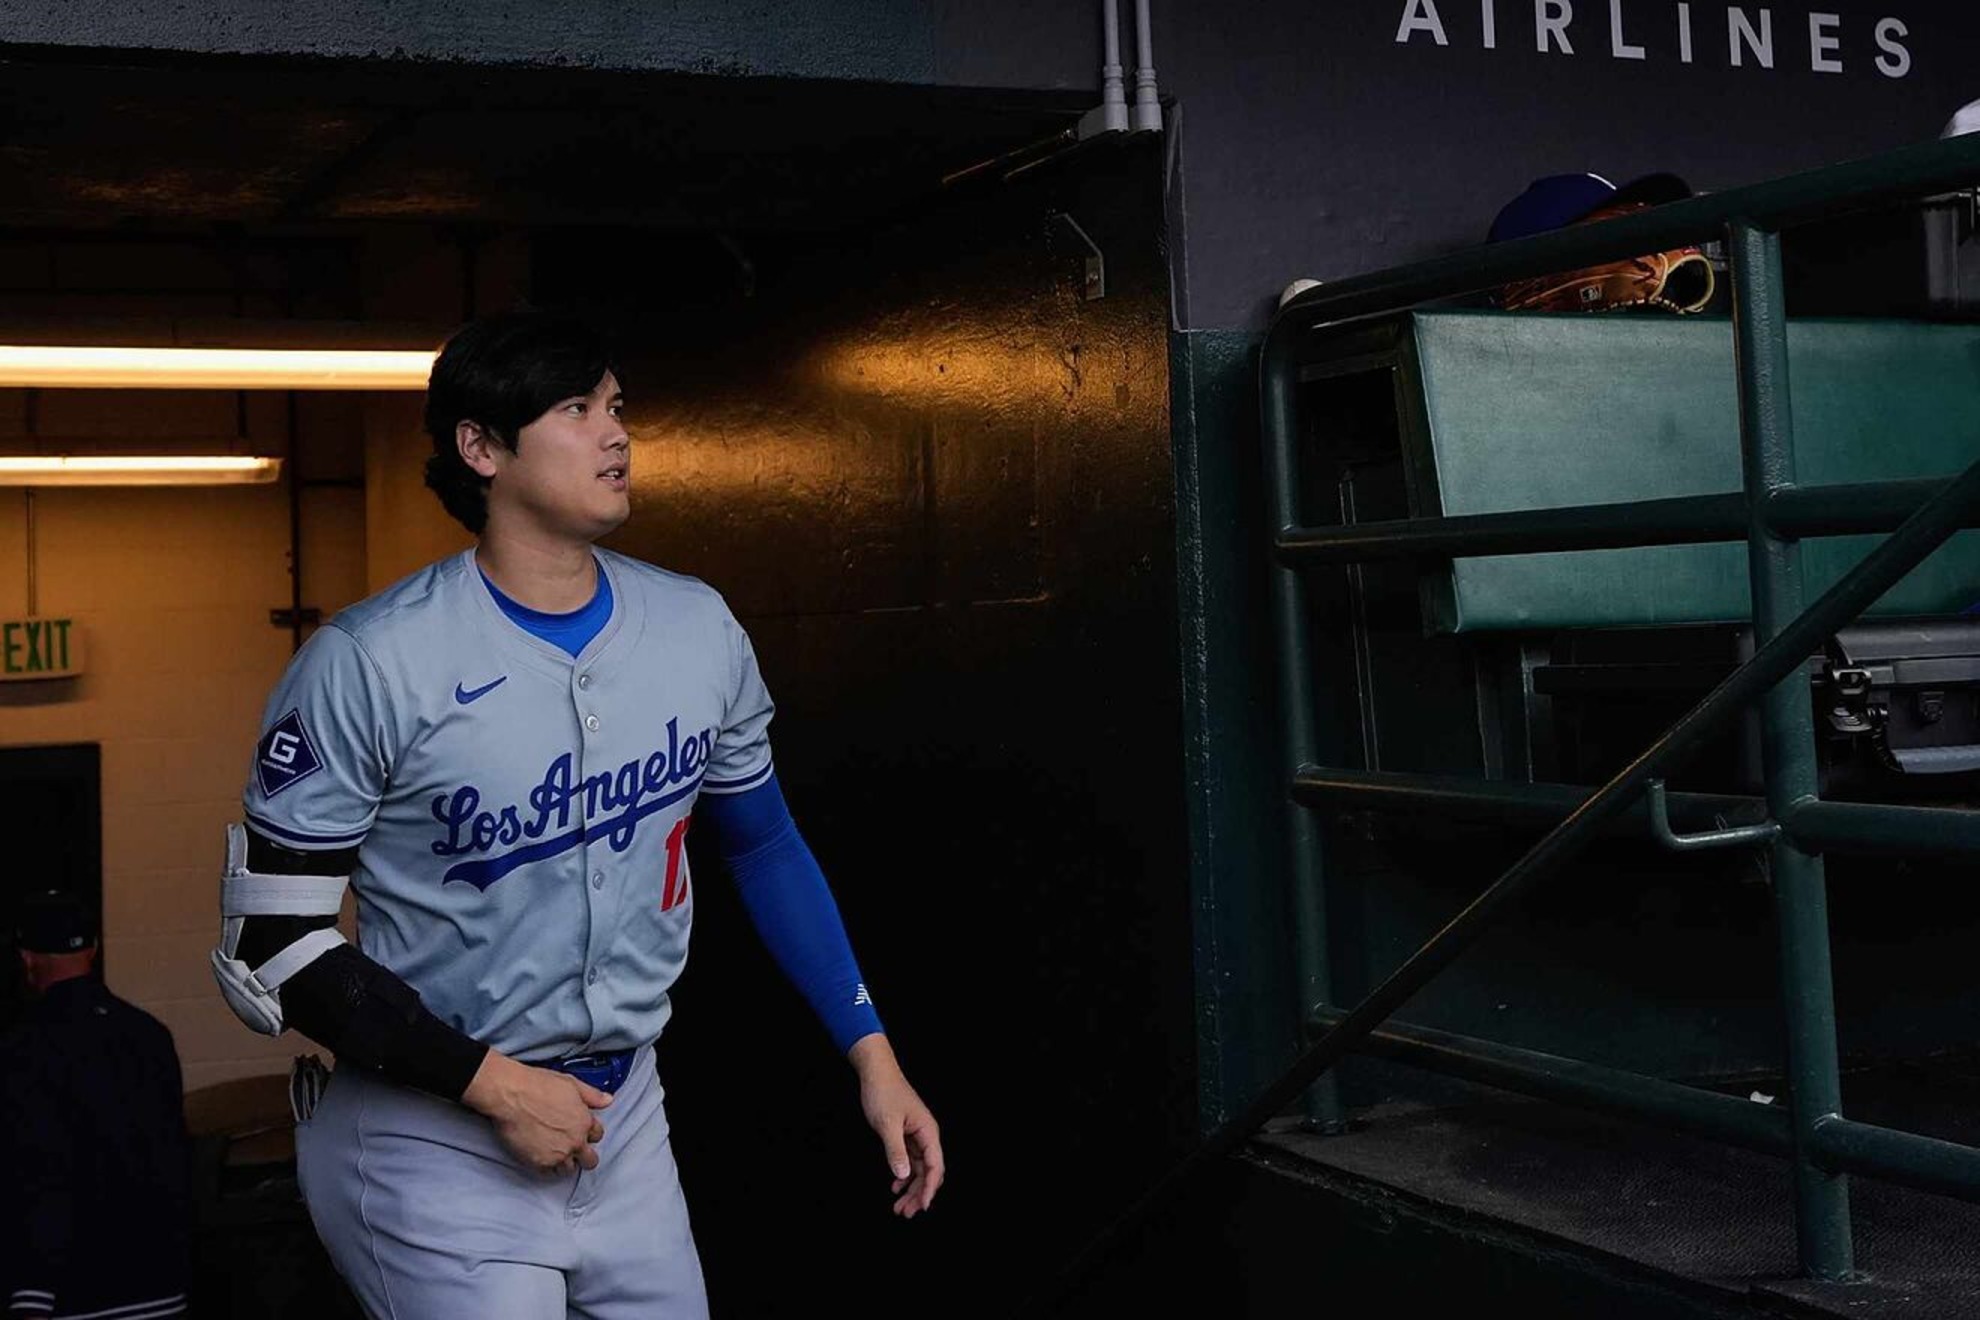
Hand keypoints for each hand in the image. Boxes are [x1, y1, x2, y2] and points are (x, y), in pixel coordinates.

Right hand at [462, 1050, 612, 1174]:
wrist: (511, 1095)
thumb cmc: (537, 1085)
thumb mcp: (571, 1083)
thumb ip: (592, 1095)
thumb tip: (608, 1100)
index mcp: (584, 1122)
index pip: (597, 1136)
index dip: (589, 1133)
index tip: (581, 1132)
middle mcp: (574, 1141)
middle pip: (589, 1160)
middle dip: (584, 1156)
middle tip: (574, 1150)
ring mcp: (557, 1154)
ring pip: (569, 1169)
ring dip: (565, 1162)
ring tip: (555, 1153)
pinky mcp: (538, 1163)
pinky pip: (548, 1173)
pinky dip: (547, 1167)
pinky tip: (542, 1156)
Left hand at [849, 1034, 944, 1217]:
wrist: (876, 1072)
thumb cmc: (883, 1093)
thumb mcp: (887, 1124)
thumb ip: (896, 1151)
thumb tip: (903, 1176)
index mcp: (928, 1132)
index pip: (935, 1166)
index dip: (930, 1189)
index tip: (922, 1206)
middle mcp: (926, 1135)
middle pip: (929, 1172)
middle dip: (919, 1194)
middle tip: (905, 1213)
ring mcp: (917, 1136)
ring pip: (919, 1169)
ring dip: (911, 1189)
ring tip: (899, 1207)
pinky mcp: (906, 1136)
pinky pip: (910, 1161)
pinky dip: (903, 1176)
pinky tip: (895, 1187)